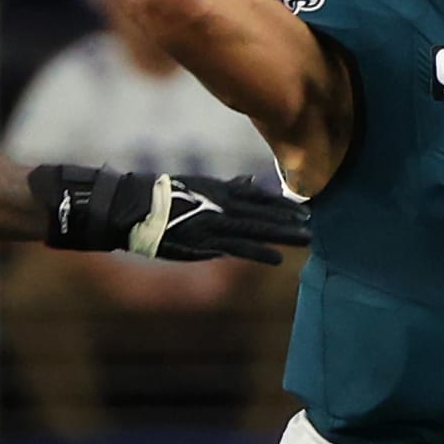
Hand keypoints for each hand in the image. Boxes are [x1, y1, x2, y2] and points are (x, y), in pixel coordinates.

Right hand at [33, 165, 311, 263]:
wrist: (127, 206)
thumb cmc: (157, 197)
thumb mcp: (196, 186)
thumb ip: (225, 189)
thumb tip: (249, 183)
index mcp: (218, 190)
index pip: (258, 198)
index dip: (282, 206)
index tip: (306, 210)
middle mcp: (219, 203)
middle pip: (263, 212)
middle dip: (290, 219)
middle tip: (316, 225)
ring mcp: (211, 221)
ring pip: (255, 228)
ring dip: (282, 234)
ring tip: (307, 239)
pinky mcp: (202, 239)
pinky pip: (236, 247)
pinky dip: (258, 252)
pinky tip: (278, 259)